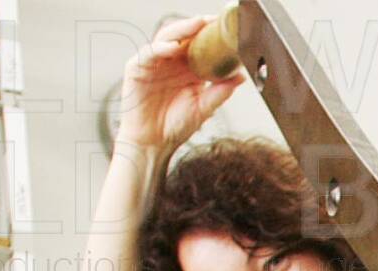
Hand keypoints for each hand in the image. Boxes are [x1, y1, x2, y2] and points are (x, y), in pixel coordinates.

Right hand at [115, 14, 240, 154]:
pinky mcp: (137, 69)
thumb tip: (240, 76)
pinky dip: (161, 48)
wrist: (153, 144)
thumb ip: (220, 91)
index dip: (211, 35)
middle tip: (212, 20)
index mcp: (188, 69)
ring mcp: (154, 64)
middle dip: (197, 26)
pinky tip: (174, 47)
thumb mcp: (204, 108)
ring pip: (166, 38)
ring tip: (196, 25)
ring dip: (181, 30)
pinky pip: (149, 53)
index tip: (227, 28)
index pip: (199, 45)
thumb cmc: (176, 127)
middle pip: (184, 36)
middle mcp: (171, 62)